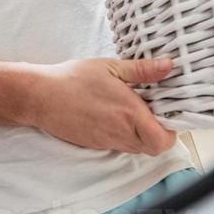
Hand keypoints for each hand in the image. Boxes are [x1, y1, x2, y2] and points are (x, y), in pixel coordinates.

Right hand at [26, 57, 178, 155]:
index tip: (169, 113)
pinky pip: (119, 145)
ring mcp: (107, 141)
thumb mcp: (111, 67)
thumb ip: (142, 70)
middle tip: (155, 112)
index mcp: (129, 113)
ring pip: (137, 148)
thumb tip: (168, 66)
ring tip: (134, 111)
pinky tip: (116, 116)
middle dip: (159, 134)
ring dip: (142, 135)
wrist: (40, 97)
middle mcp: (121, 132)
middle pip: (153, 148)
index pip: (163, 139)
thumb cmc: (73, 79)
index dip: (172, 130)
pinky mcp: (95, 144)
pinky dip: (125, 135)